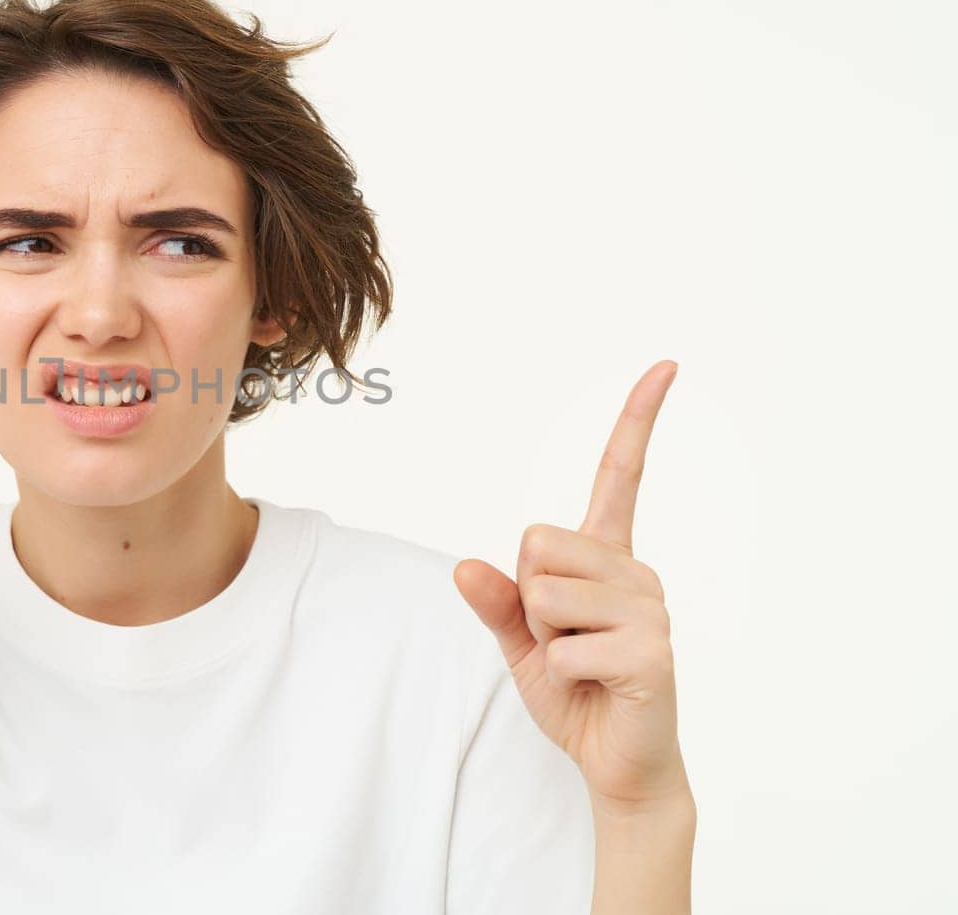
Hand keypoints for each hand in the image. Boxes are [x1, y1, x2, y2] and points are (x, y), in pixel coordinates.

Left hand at [453, 360, 688, 810]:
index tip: (665, 365)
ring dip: (544, 638)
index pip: (620, 475)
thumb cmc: (577, 695)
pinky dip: (562, 673)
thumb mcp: (522, 643)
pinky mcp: (652, 652)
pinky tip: (597, 687)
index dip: (637, 419)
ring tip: (580, 663)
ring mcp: (650, 609)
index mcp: (608, 559)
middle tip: (563, 640)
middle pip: (537, 541)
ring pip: (545, 592)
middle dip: (528, 597)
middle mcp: (636, 572)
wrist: (617, 764)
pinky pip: (565, 644)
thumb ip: (497, 602)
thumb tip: (465, 566)